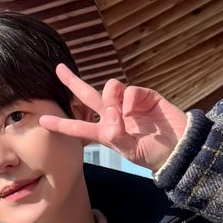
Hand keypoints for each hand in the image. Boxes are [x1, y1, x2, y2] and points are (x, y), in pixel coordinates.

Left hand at [39, 63, 187, 172]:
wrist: (180, 147)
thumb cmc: (153, 153)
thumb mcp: (131, 151)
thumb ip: (116, 135)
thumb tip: (109, 113)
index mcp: (107, 133)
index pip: (80, 128)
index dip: (62, 124)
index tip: (42, 119)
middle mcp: (115, 116)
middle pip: (89, 97)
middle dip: (74, 82)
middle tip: (59, 69)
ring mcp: (128, 104)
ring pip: (109, 89)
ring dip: (110, 97)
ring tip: (121, 113)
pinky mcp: (144, 95)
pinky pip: (129, 89)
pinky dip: (129, 98)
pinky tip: (135, 108)